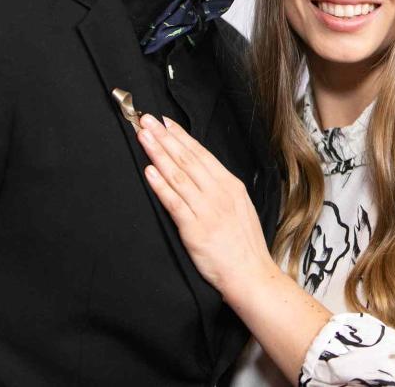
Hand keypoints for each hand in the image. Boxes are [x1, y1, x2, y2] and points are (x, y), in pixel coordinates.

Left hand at [137, 114, 277, 298]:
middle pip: (186, 159)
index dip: (181, 136)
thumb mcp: (240, 206)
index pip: (201, 154)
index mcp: (230, 185)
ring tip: (143, 137)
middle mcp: (218, 193)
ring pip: (178, 175)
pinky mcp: (195, 229)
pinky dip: (161, 185)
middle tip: (147, 120)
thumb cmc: (245, 244)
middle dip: (165, 137)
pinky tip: (149, 171)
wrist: (251, 274)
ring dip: (158, 153)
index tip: (165, 122)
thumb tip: (202, 170)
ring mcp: (206, 210)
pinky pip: (174, 202)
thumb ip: (221, 188)